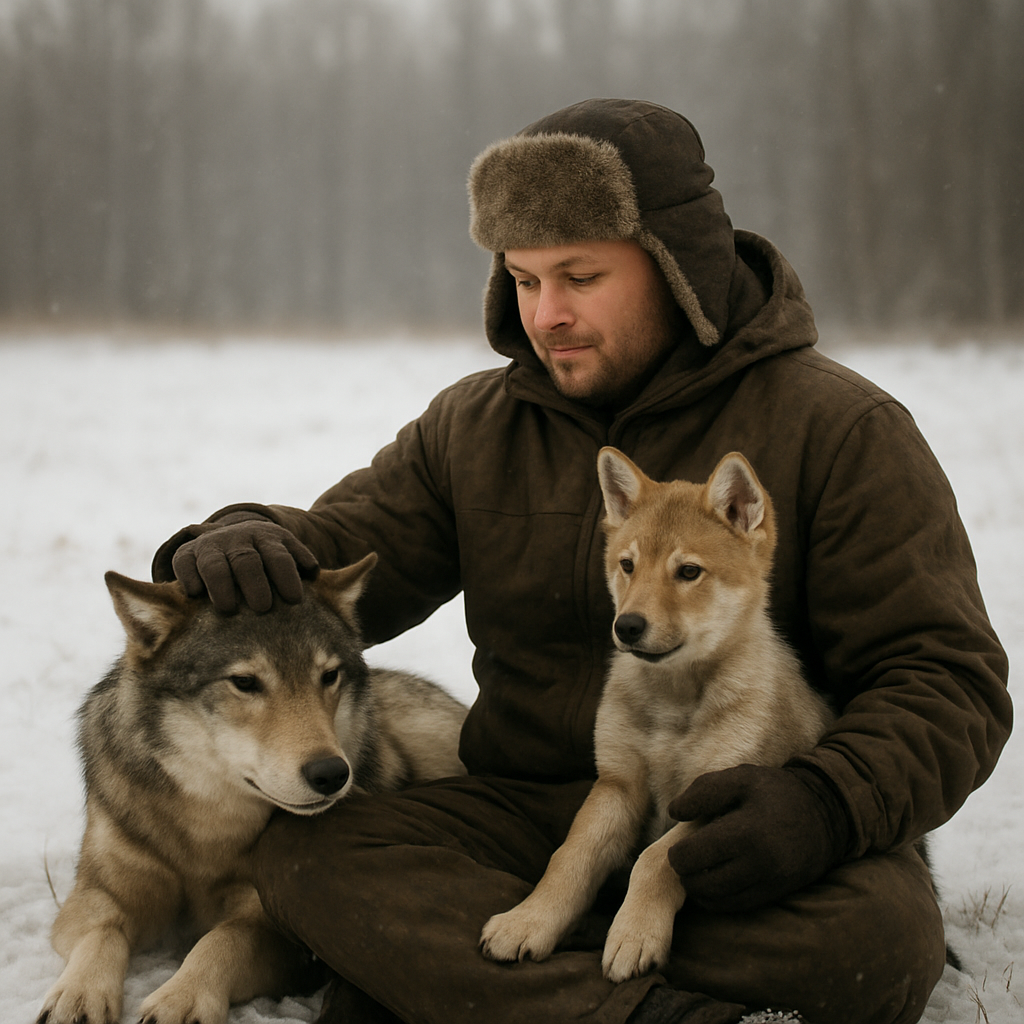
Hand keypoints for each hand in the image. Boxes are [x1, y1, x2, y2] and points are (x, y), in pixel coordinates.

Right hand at [166, 514, 318, 613]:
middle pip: (247, 560)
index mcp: (268, 538)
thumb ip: (301, 562)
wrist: (231, 536)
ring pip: (214, 563)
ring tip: (228, 608)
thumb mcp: (286, 552)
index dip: (286, 577)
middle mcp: (239, 539)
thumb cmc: (266, 557)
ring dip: (220, 585)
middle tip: (262, 607)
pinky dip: (189, 577)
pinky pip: (184, 563)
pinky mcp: (186, 554)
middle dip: (254, 584)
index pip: (279, 556)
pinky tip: (195, 594)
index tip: (295, 600)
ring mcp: (211, 545)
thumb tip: (314, 573)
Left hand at [667, 764, 851, 912]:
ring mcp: (770, 883)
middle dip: (686, 872)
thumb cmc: (774, 791)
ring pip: (717, 900)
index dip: (676, 853)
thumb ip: (702, 792)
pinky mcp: (777, 894)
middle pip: (701, 883)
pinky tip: (716, 878)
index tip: (679, 843)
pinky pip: (736, 906)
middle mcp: (759, 865)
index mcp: (746, 832)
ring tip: (700, 867)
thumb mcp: (739, 777)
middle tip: (687, 856)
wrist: (825, 813)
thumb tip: (674, 813)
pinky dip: (718, 897)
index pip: (692, 857)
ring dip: (700, 887)